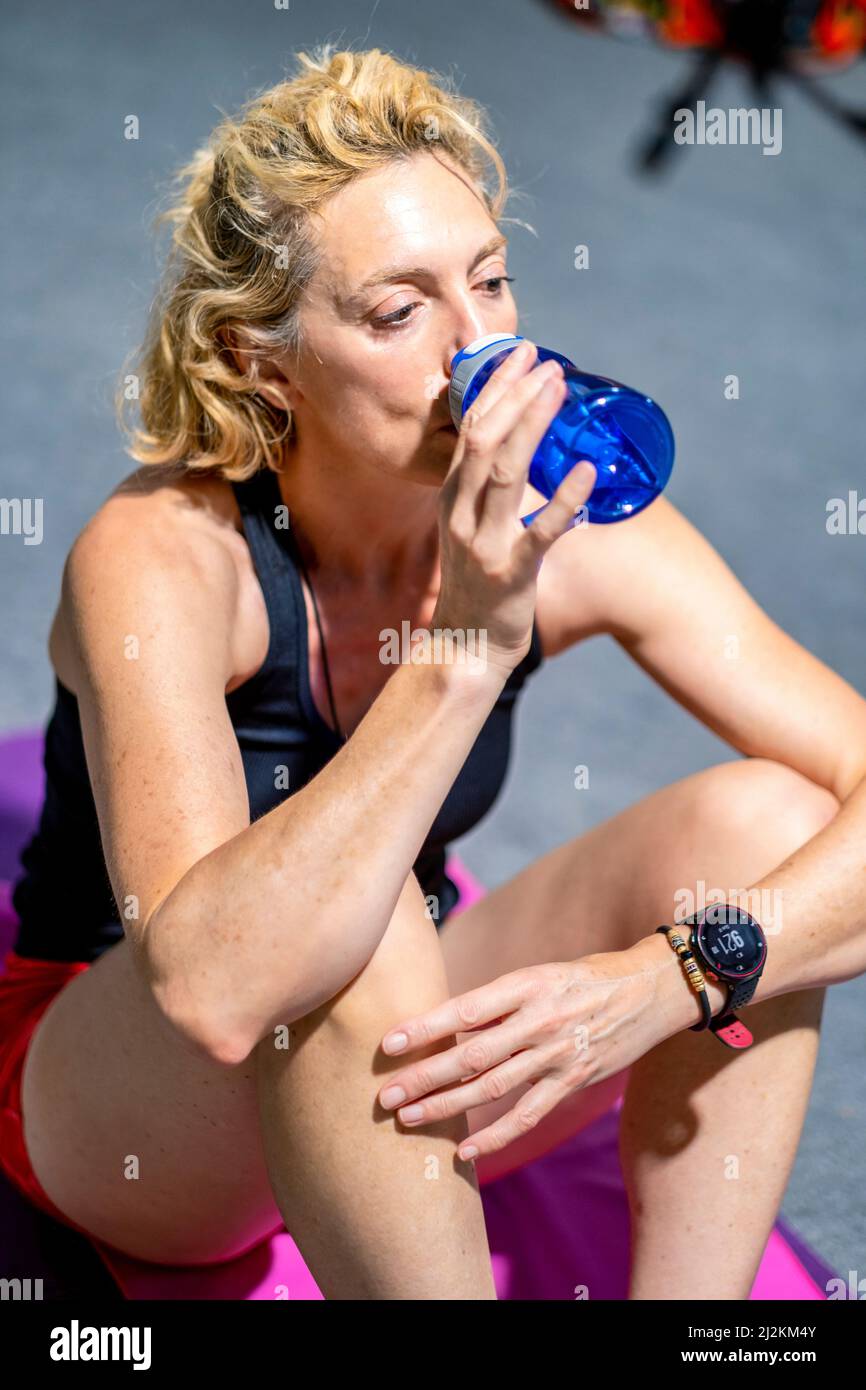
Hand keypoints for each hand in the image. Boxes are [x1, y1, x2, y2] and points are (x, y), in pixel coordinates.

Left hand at [377, 934, 689, 1163]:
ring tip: (407, 1119)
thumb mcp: (540, 974)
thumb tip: (446, 1023)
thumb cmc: (585, 977)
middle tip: (384, 1094)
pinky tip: (465, 1151)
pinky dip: (495, 1136)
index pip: (466, 1008)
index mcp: (527, 984)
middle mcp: (540, 1020)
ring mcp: (558, 1055)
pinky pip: (528, 1116)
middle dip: (424, 1076)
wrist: (651, 989)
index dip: (426, 1027)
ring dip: (446, 1107)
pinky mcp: (574, 1082)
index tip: (389, 1042)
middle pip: (471, 1055)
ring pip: (492, 1088)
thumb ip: (499, 1000)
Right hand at [434, 340, 596, 676]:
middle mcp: (461, 513)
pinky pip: (541, 532)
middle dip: (516, 394)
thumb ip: (484, 490)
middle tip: (549, 363)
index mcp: (452, 497)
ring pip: (506, 472)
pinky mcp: (511, 574)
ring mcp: (483, 543)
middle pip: (484, 438)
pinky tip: (587, 472)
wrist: (464, 648)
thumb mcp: (469, 528)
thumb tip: (518, 447)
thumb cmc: (476, 587)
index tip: (523, 354)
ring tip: (560, 392)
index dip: (496, 387)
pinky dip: (564, 500)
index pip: (469, 428)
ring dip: (534, 425)